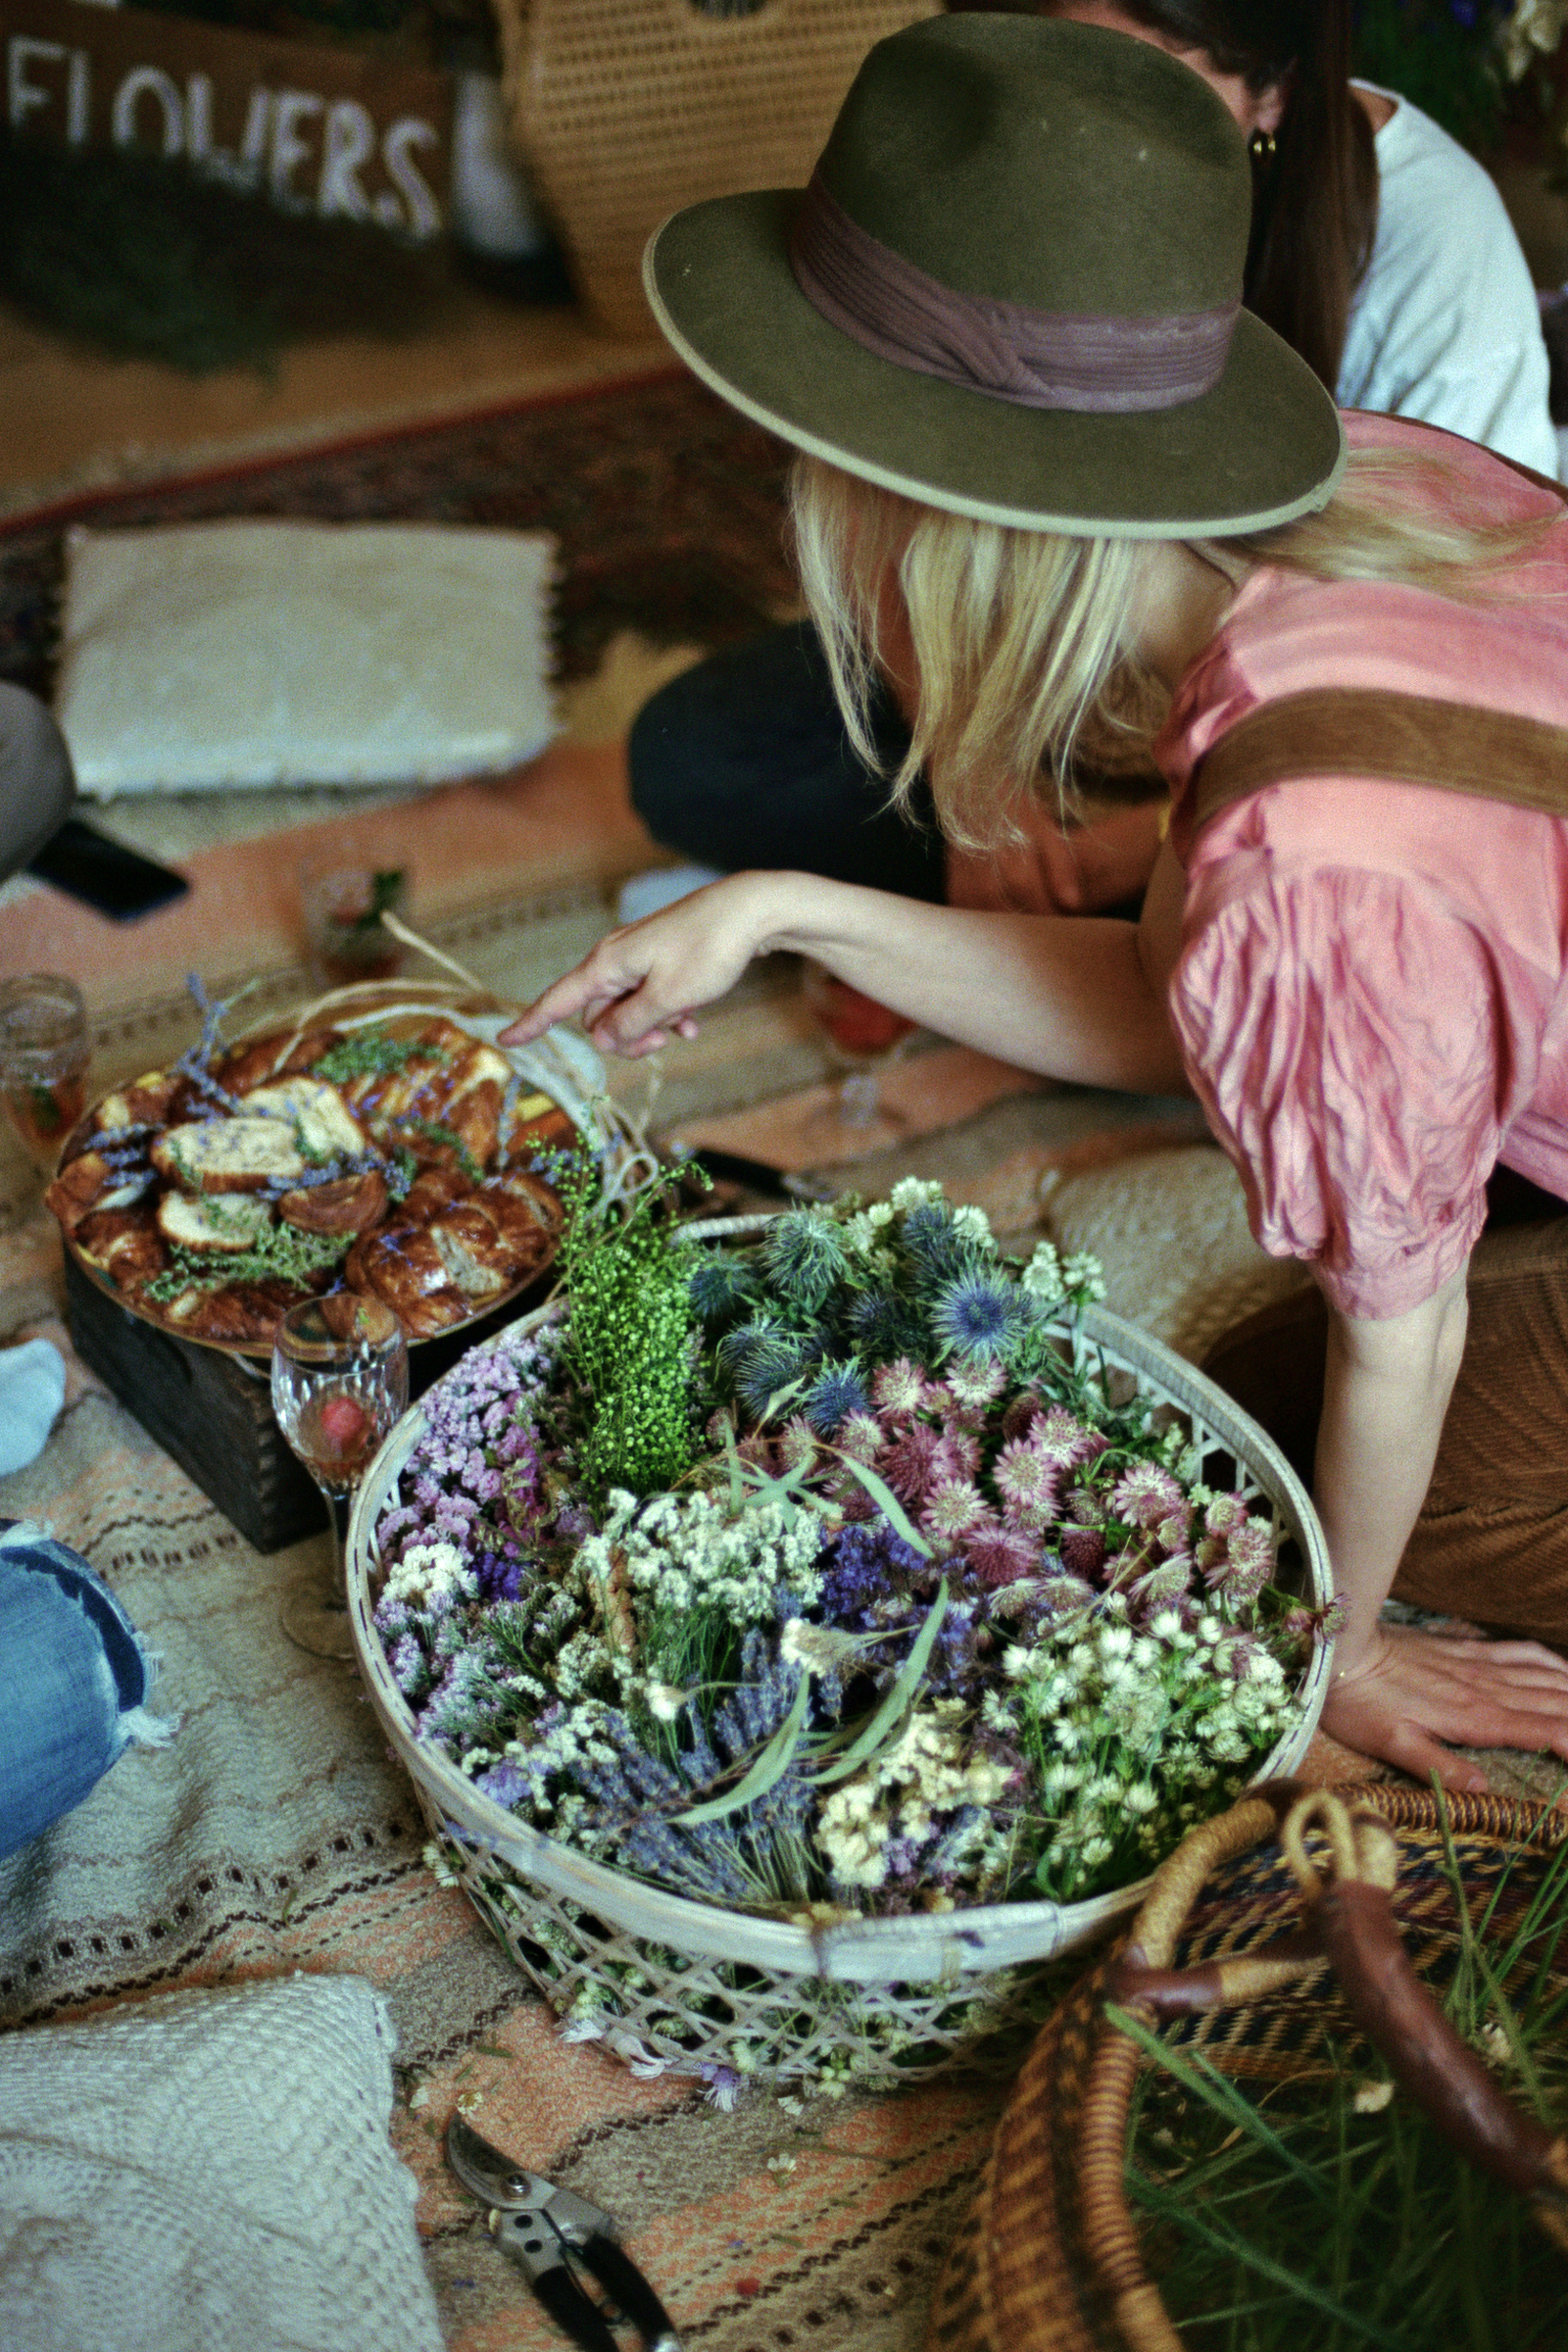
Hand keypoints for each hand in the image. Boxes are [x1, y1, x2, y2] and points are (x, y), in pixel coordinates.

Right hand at [499, 873, 780, 1056]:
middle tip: (663, 1040)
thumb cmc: (710, 950)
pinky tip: (693, 1021)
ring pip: (628, 1010)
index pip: (558, 1001)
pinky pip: (651, 998)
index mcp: (608, 964)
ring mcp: (639, 958)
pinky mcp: (662, 959)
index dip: (533, 1024)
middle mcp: (616, 959)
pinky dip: (667, 1014)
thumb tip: (601, 1040)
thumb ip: (631, 1023)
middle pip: (599, 1016)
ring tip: (684, 1028)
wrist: (751, 909)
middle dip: (624, 1038)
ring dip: (651, 1027)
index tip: (505, 1041)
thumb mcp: (670, 997)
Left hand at [1321, 1623, 1567, 1791]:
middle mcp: (1488, 1688)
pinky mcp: (1467, 1649)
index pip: (1544, 1730)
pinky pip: (1520, 1651)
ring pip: (1545, 1675)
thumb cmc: (1360, 1703)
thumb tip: (1486, 1792)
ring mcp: (1480, 1664)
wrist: (1340, 1647)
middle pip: (1554, 1702)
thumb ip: (1441, 1768)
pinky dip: (1551, 1660)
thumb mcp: (1393, 1745)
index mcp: (1476, 1717)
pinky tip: (1564, 1668)